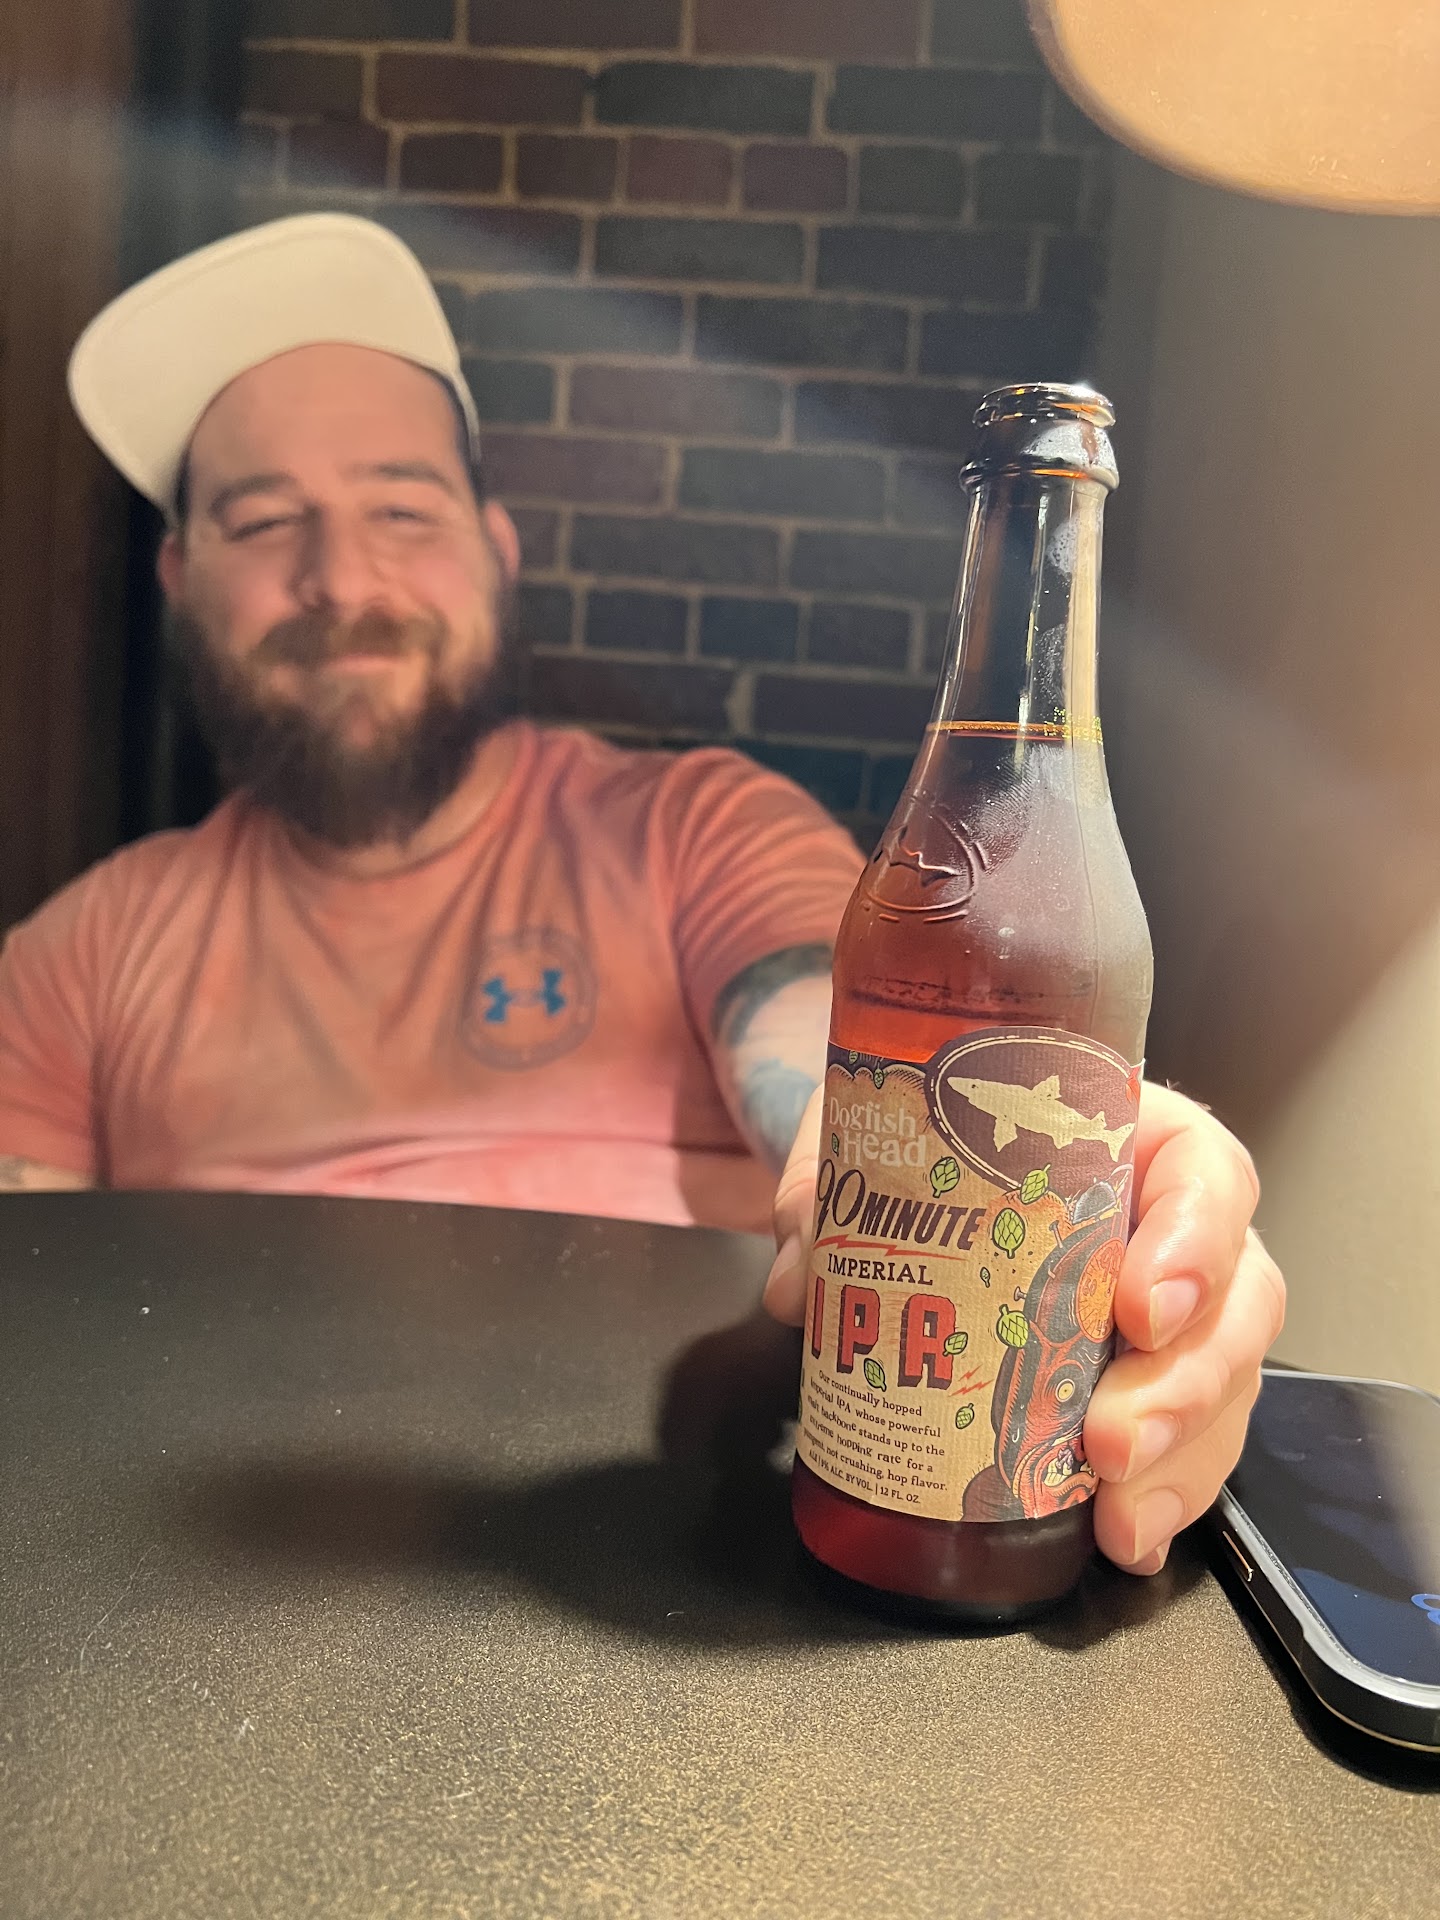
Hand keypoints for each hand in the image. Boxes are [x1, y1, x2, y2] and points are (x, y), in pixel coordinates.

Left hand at [763, 1080, 1285, 1575]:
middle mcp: (1176, 1227)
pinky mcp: (1152, 1384)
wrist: (923, 1161)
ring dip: (1182, 1462)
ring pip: (1225, 1386)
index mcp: (1134, 1140)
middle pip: (1235, 1303)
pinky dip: (1164, 1497)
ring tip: (1121, 1518)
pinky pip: (1190, 1443)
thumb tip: (799, 1283)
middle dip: (1186, 1386)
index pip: (1207, 1174)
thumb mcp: (879, 1130)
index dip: (1196, 1243)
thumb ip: (830, 1189)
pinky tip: (1127, 1538)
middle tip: (1110, 1442)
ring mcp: (1177, 1313)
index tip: (1143, 1306)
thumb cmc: (932, 1132)